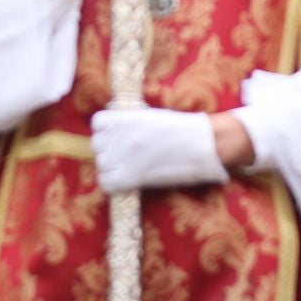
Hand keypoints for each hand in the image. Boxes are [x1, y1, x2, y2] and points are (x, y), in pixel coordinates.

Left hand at [89, 106, 227, 192]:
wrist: (203, 146)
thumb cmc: (183, 128)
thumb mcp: (153, 116)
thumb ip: (131, 121)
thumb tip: (115, 129)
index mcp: (127, 117)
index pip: (97, 123)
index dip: (106, 130)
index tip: (117, 134)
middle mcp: (120, 136)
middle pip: (97, 145)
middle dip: (109, 149)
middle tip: (126, 153)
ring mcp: (122, 157)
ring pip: (101, 165)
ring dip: (111, 167)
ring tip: (129, 167)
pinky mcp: (128, 178)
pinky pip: (107, 183)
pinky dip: (115, 183)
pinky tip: (129, 179)